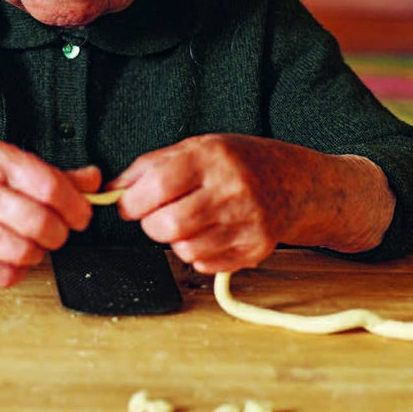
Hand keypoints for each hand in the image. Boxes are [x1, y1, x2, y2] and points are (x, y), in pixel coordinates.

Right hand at [0, 140, 98, 287]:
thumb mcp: (2, 162)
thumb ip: (51, 173)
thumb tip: (93, 181)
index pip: (50, 186)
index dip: (75, 206)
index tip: (81, 215)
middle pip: (39, 223)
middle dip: (59, 234)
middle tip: (58, 233)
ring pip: (22, 252)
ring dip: (38, 254)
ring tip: (33, 244)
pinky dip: (15, 272)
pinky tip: (12, 259)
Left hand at [109, 134, 393, 273]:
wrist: (300, 183)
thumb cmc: (244, 162)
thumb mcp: (201, 147)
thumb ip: (153, 165)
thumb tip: (112, 189)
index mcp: (214, 158)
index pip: (156, 187)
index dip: (132, 202)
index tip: (129, 205)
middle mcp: (233, 190)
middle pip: (167, 225)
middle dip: (152, 224)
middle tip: (160, 215)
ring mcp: (248, 223)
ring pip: (183, 250)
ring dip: (177, 239)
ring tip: (193, 220)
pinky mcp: (256, 249)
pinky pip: (205, 264)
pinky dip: (199, 253)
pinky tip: (213, 233)